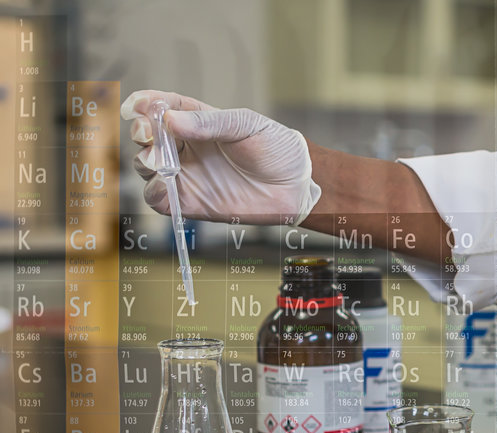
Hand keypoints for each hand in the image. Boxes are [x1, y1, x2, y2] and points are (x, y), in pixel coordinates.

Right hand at [121, 90, 319, 225]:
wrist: (296, 186)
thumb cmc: (276, 149)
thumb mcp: (245, 125)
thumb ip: (208, 123)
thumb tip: (169, 120)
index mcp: (198, 121)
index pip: (162, 107)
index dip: (145, 104)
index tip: (137, 105)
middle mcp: (187, 147)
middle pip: (147, 137)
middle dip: (141, 133)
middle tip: (149, 135)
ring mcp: (187, 175)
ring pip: (146, 167)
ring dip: (144, 161)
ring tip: (158, 161)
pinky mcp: (191, 202)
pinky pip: (160, 198)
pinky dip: (153, 192)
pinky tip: (163, 185)